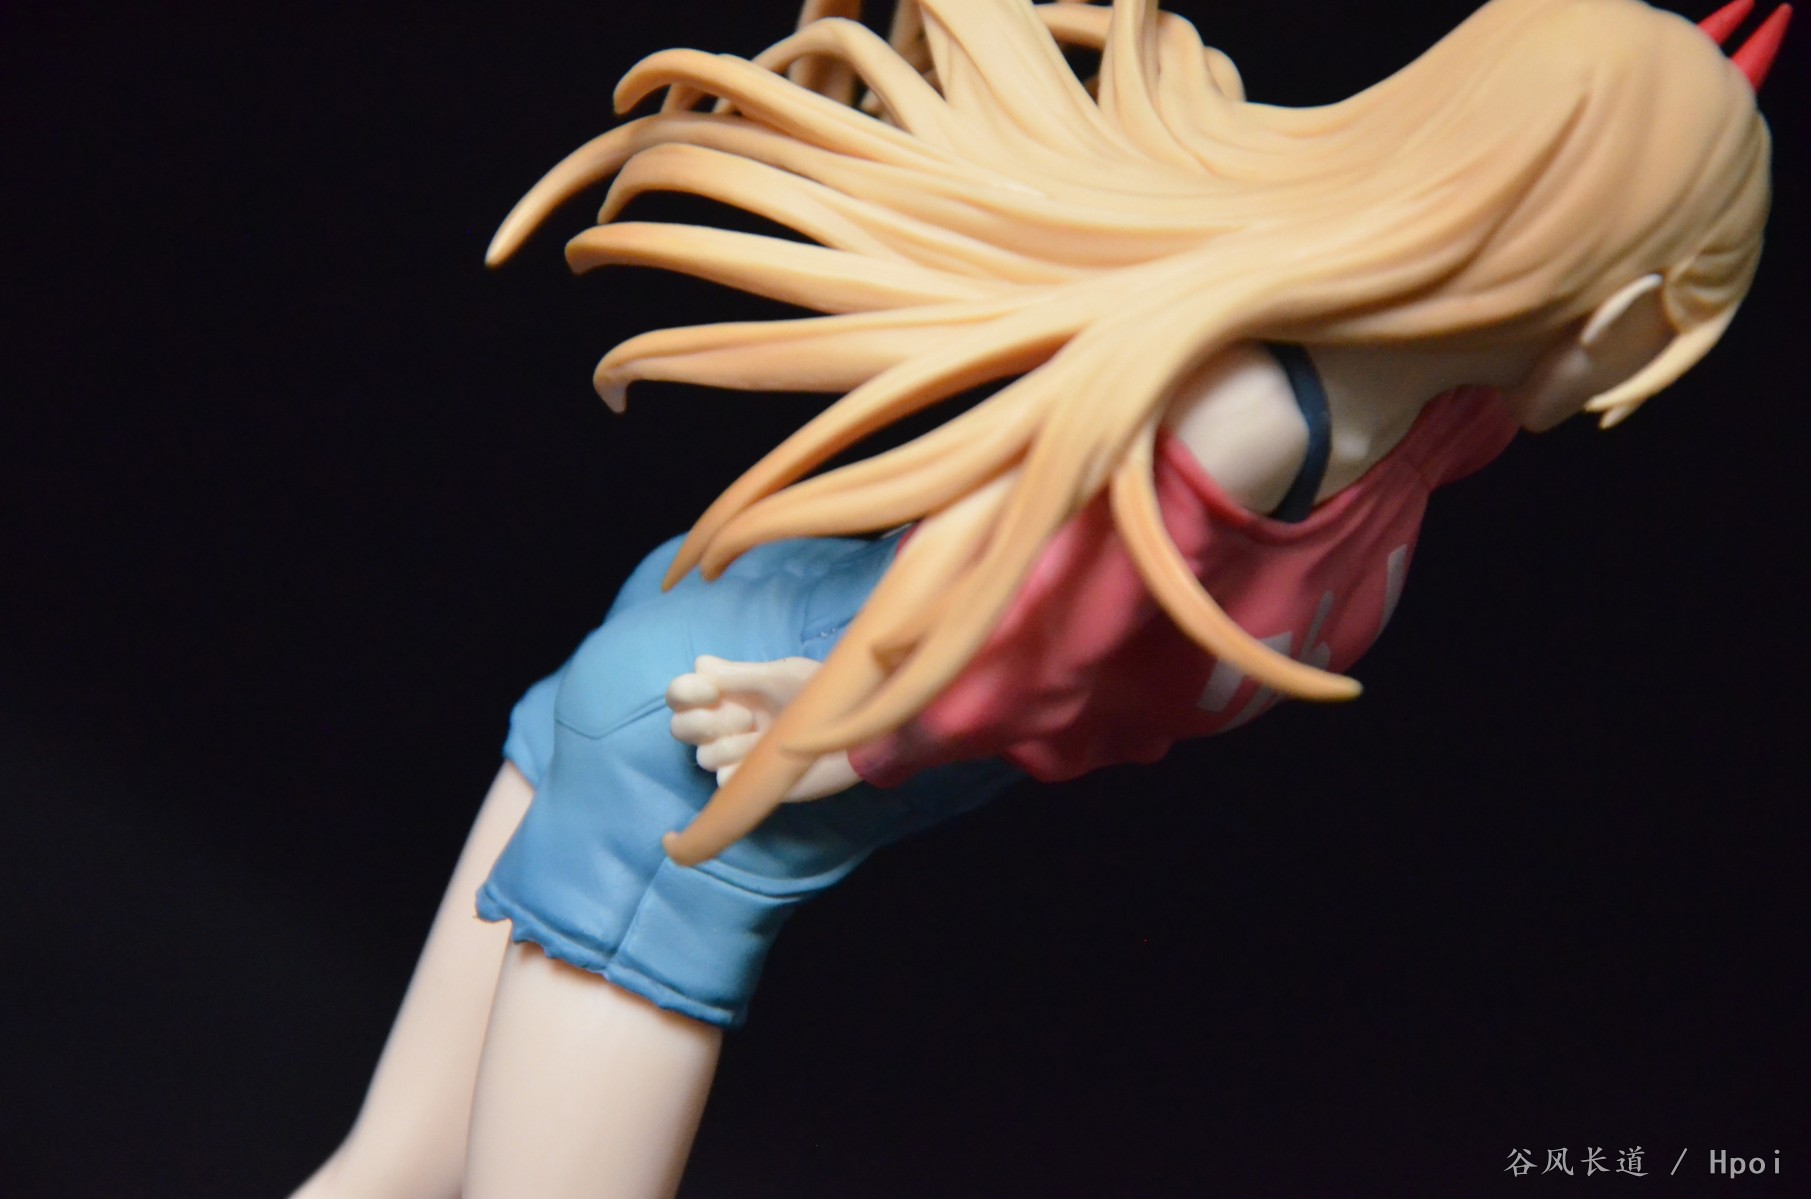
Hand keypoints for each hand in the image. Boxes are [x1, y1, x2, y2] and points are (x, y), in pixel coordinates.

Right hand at [665, 655, 860, 800]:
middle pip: (679, 727)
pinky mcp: (748, 782)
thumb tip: (701, 666)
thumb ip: (737, 675)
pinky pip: (722, 780)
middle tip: (745, 717)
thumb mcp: (780, 676)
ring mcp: (736, 754)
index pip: (680, 694)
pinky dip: (739, 769)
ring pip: (702, 756)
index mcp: (728, 693)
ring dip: (731, 745)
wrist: (852, 728)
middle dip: (704, 722)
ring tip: (763, 737)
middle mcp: (726, 724)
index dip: (685, 693)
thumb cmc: (818, 694)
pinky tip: (764, 760)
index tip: (711, 691)